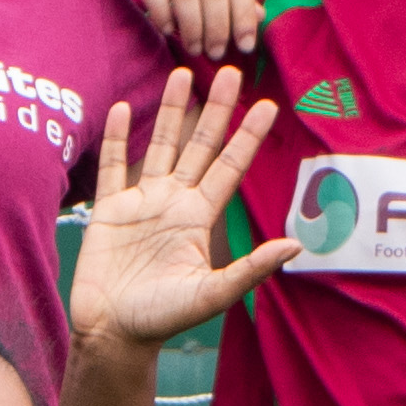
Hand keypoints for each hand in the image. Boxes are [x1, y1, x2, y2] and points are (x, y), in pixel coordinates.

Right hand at [68, 71, 286, 351]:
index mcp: (200, 218)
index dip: (247, 137)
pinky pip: (114, 166)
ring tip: (181, 74)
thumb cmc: (162, 320)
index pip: (229, 167)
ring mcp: (142, 203)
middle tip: (232, 72)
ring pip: (160, 146)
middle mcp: (175, 203)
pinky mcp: (109, 211)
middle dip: (215, 110)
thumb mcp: (211, 295)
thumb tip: (296, 246)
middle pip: (199, 145)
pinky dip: (116, 138)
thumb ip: (250, 269)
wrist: (113, 333)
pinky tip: (120, 108)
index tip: (267, 105)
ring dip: (170, 111)